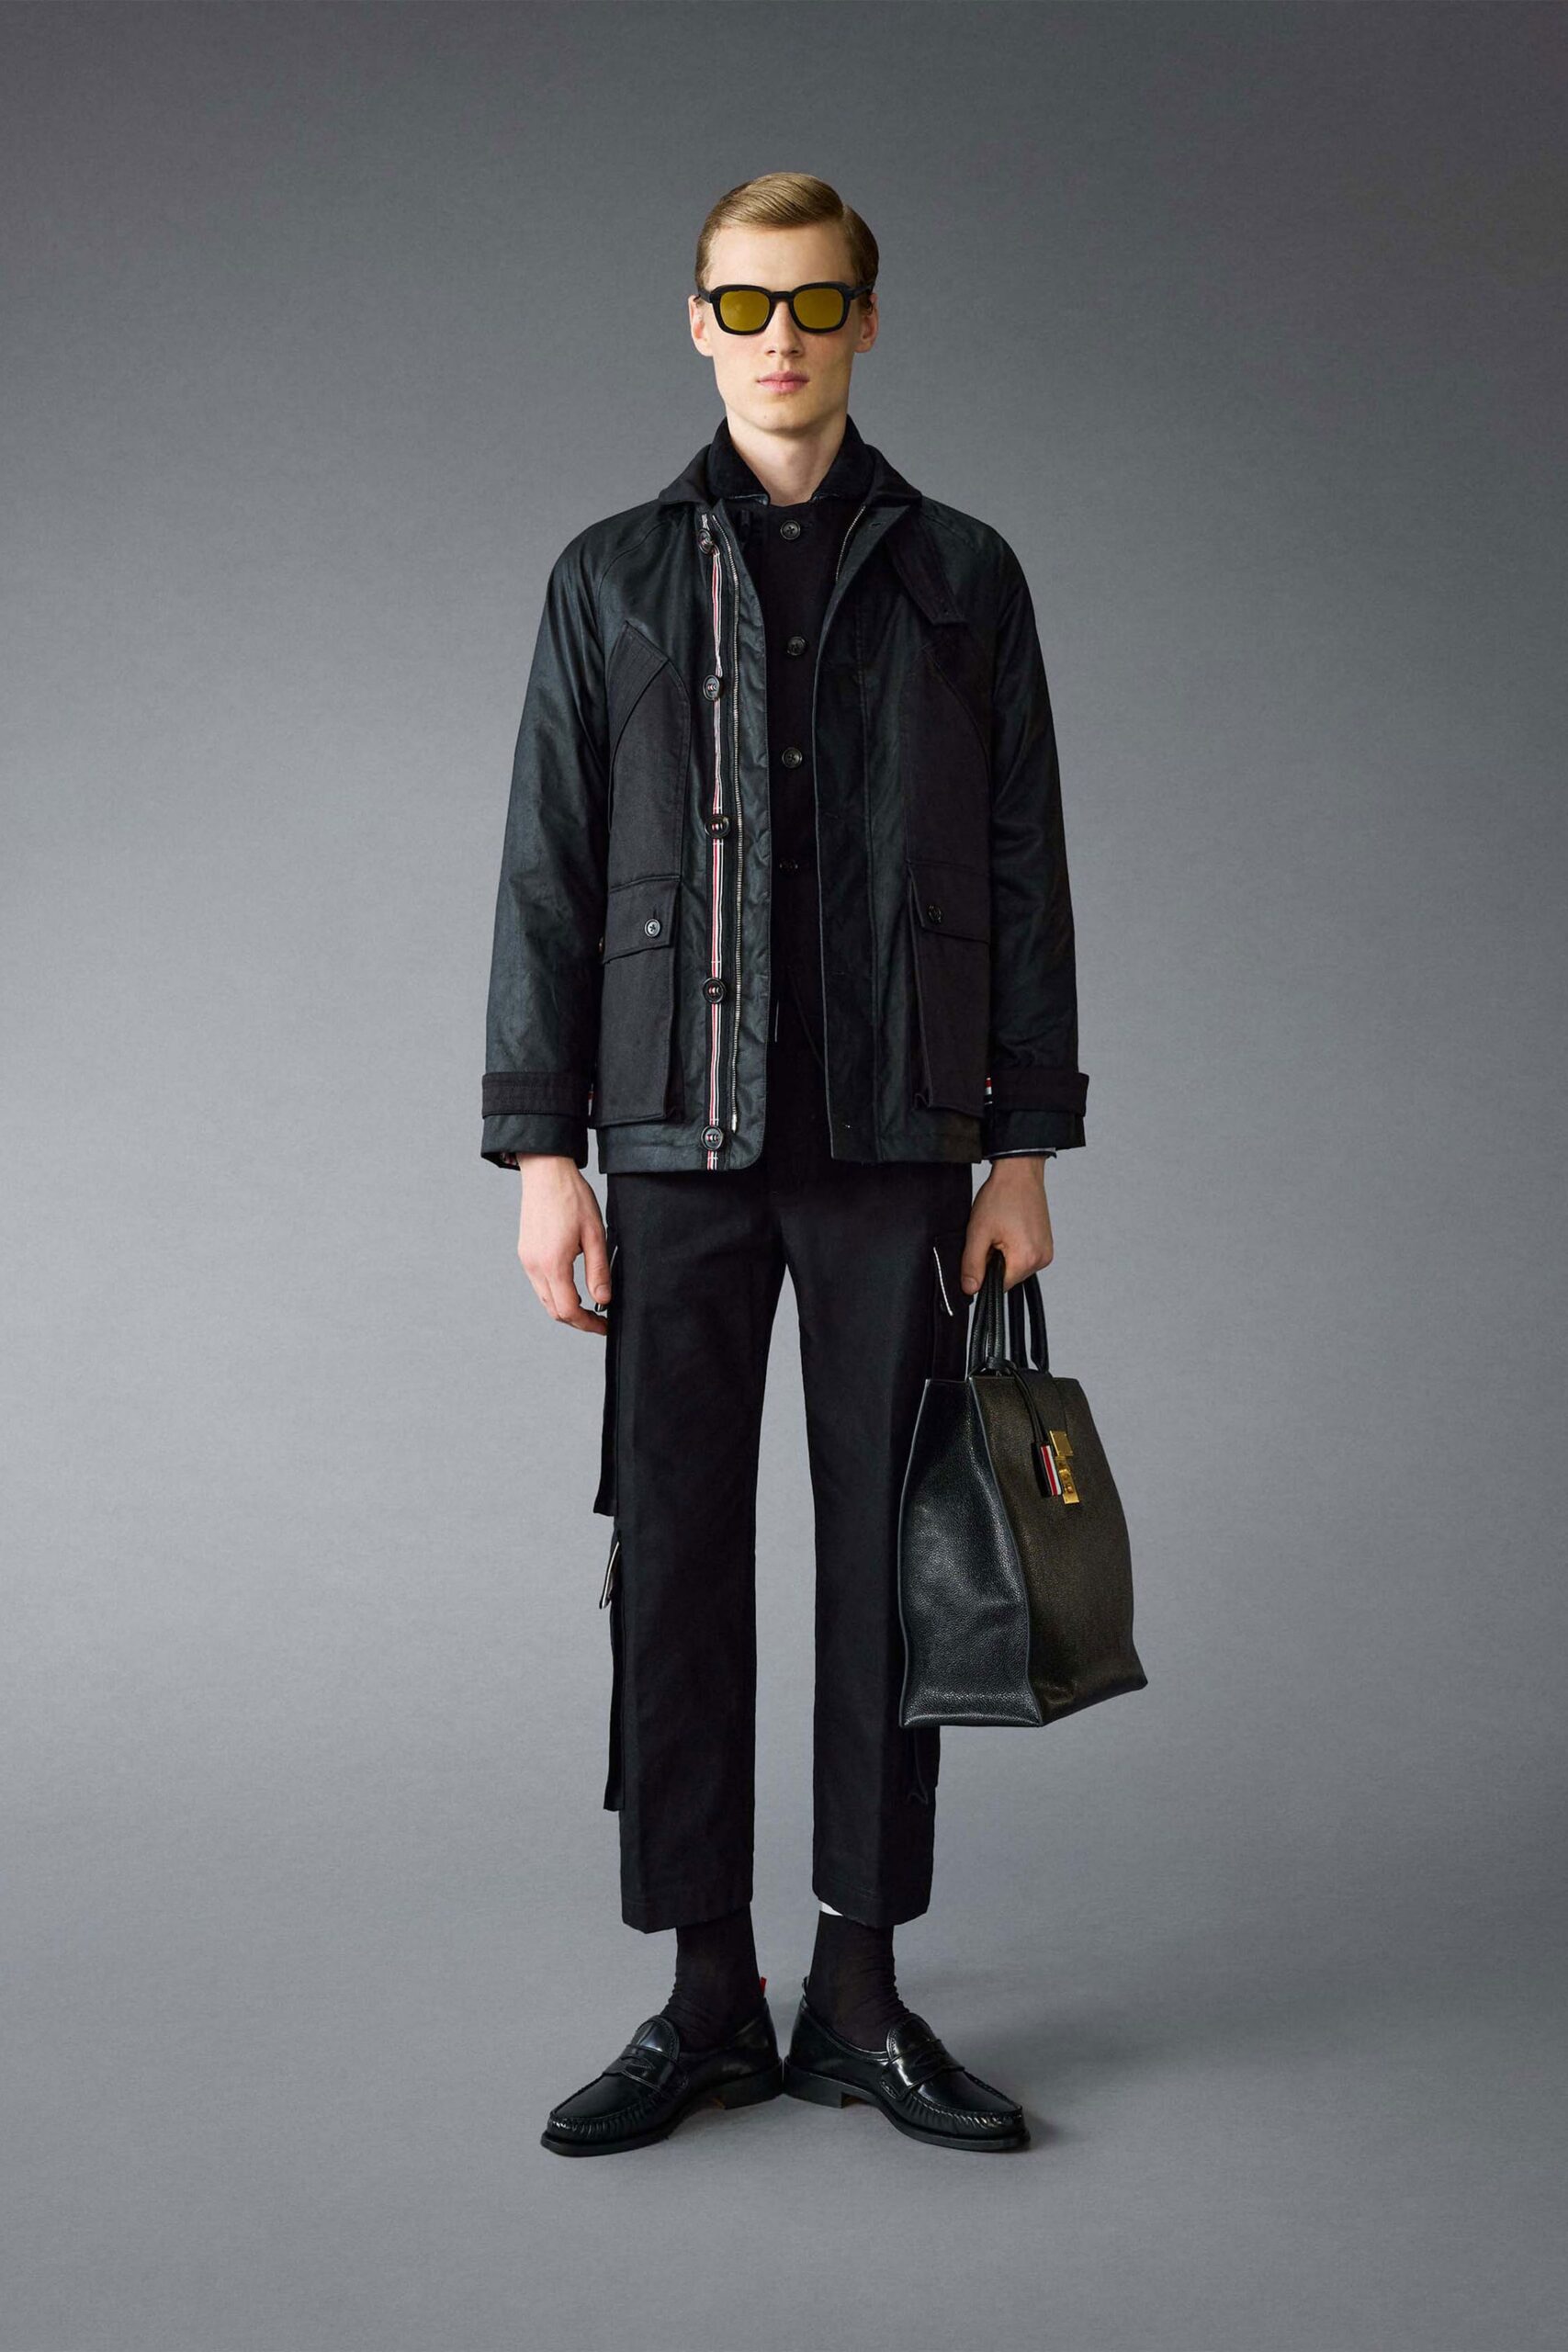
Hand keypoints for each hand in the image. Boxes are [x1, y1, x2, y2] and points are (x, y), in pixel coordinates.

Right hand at [515, 1156, 612, 1333]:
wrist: (546, 1172)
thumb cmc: (572, 1197)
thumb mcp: (595, 1235)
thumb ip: (598, 1271)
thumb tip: (602, 1300)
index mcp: (553, 1263)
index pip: (568, 1310)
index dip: (588, 1324)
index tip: (604, 1326)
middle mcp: (534, 1266)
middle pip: (553, 1310)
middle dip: (577, 1321)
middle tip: (599, 1320)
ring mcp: (526, 1260)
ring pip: (545, 1299)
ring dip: (565, 1308)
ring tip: (588, 1306)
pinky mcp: (525, 1253)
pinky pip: (539, 1284)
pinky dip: (555, 1293)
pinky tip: (571, 1287)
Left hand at [962, 1158, 1053, 1293]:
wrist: (1019, 1172)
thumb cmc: (1002, 1196)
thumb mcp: (978, 1232)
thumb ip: (972, 1264)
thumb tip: (970, 1289)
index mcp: (1026, 1259)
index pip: (999, 1287)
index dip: (984, 1273)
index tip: (982, 1251)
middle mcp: (1041, 1259)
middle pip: (1009, 1278)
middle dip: (994, 1263)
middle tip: (991, 1237)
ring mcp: (1046, 1252)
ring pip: (1016, 1268)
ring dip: (1004, 1256)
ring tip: (1002, 1230)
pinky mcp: (1046, 1245)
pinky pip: (1025, 1257)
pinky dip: (1014, 1249)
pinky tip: (1010, 1230)